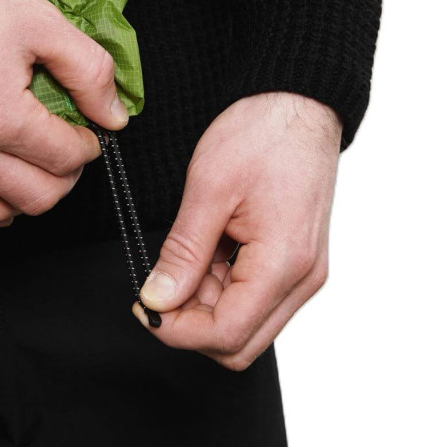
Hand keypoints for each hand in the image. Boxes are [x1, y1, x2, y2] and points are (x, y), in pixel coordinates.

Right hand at [0, 0, 128, 230]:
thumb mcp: (47, 25)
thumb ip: (90, 74)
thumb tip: (114, 118)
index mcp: (1, 115)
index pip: (64, 159)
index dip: (88, 146)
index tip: (87, 132)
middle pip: (36, 197)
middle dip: (64, 178)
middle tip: (66, 152)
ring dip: (24, 200)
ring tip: (35, 173)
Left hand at [133, 92, 340, 369]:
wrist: (298, 104)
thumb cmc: (261, 134)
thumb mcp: (209, 190)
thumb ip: (183, 253)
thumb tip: (158, 300)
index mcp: (283, 263)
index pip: (227, 334)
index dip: (177, 331)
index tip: (143, 307)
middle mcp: (302, 279)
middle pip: (240, 342)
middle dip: (191, 324)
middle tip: (158, 286)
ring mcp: (303, 272)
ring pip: (246, 323)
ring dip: (206, 304)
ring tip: (185, 254)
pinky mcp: (297, 261)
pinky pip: (256, 297)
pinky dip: (222, 287)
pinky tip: (206, 250)